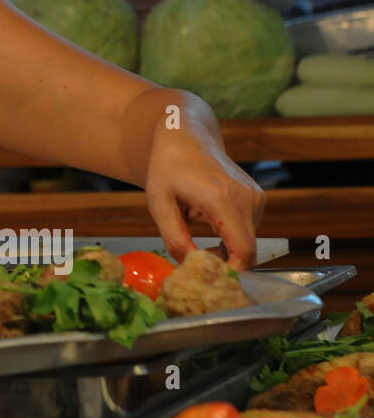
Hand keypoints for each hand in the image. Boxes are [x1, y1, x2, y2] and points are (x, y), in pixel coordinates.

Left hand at [142, 120, 265, 269]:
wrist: (186, 137)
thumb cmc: (168, 168)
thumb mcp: (159, 203)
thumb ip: (174, 237)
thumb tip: (190, 264)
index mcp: (222, 199)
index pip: (243, 250)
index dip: (231, 272)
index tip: (211, 281)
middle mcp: (247, 198)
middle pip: (248, 251)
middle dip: (224, 263)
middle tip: (194, 260)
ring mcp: (256, 197)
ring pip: (248, 242)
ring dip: (226, 249)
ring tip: (196, 234)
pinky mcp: (258, 198)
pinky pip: (249, 230)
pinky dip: (231, 237)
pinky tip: (209, 224)